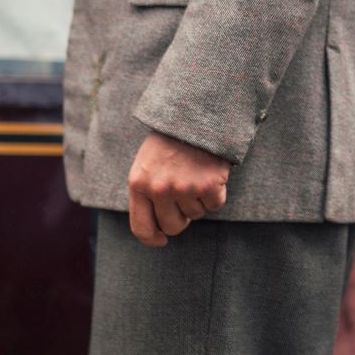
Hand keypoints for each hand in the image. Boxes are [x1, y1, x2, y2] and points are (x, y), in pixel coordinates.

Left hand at [127, 130, 230, 246]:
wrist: (196, 114)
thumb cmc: (170, 141)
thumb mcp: (146, 164)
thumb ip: (146, 192)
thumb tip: (157, 228)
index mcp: (139, 184)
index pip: (141, 227)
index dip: (152, 239)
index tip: (161, 241)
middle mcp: (159, 189)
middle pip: (172, 226)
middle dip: (181, 218)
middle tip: (185, 199)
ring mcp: (184, 188)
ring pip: (195, 215)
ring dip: (199, 200)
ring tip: (197, 175)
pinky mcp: (208, 184)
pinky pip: (215, 205)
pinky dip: (216, 193)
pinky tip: (211, 174)